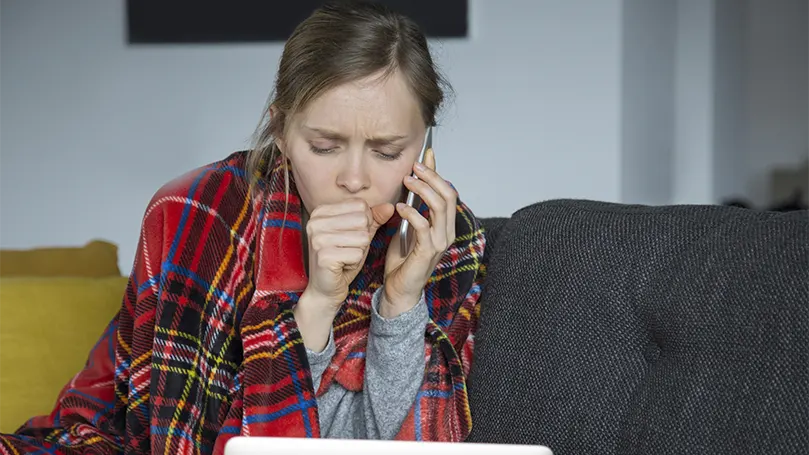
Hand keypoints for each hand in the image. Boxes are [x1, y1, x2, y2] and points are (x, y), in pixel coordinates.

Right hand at [296, 199, 393, 350]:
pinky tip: (342, 266)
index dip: (364, 223)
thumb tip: (390, 206)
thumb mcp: (359, 235)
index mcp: (321, 212)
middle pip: (362, 220)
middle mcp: (315, 222)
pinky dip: (354, 262)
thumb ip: (374, 219)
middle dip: (363, 238)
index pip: (360, 205)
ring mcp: (318, 238)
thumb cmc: (341, 260)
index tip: (350, 237)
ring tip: (345, 257)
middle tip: (347, 249)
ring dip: (359, 251)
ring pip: (362, 237)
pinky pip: (357, 254)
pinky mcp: (323, 256)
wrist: (325, 289)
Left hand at [382, 147, 456, 317]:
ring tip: (407, 182)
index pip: (449, 192)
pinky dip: (411, 212)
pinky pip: (424, 225)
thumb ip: (413, 206)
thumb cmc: (403, 260)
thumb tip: (412, 182)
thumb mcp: (408, 226)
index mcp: (445, 225)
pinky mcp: (427, 251)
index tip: (426, 154)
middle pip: (448, 195)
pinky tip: (399, 207)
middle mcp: (447, 232)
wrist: (399, 290)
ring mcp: (439, 242)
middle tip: (414, 167)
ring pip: (440, 207)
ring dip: (423, 190)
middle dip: (432, 177)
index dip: (438, 172)